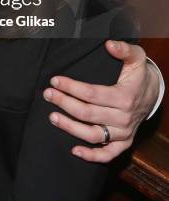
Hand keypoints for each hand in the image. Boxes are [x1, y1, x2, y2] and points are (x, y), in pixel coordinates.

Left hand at [42, 40, 159, 162]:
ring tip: (52, 117)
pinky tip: (74, 150)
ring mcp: (123, 132)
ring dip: (70, 128)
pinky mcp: (124, 143)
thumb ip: (123, 49)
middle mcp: (123, 117)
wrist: (152, 93)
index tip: (55, 80)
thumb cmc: (139, 73)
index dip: (71, 87)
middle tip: (47, 95)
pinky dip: (91, 156)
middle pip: (87, 114)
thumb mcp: (136, 56)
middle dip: (64, 103)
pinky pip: (108, 155)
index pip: (91, 93)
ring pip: (93, 135)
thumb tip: (109, 44)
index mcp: (124, 96)